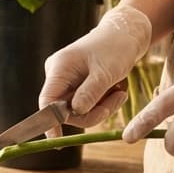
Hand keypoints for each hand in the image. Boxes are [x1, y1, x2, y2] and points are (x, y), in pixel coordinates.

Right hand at [39, 4, 152, 128]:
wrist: (126, 34)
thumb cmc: (116, 48)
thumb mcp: (106, 72)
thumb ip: (90, 93)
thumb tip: (75, 113)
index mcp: (59, 68)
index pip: (47, 101)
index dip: (49, 121)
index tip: (55, 139)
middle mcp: (58, 76)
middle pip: (65, 110)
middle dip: (92, 112)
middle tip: (117, 101)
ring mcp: (68, 81)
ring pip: (79, 110)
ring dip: (102, 107)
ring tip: (119, 93)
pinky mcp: (78, 86)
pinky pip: (87, 105)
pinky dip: (103, 103)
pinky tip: (116, 91)